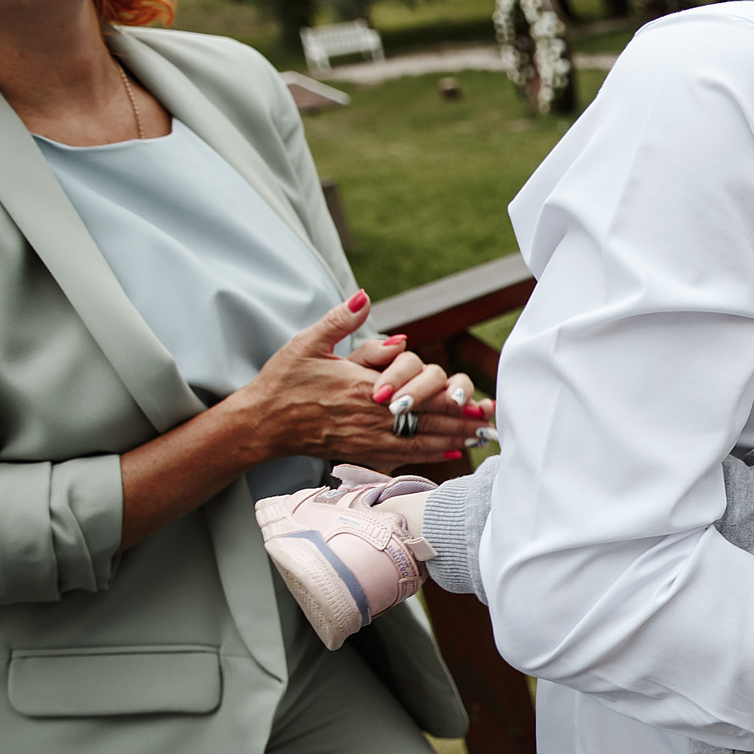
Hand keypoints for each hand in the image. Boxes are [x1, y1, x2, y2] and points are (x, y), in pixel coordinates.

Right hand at [230, 294, 478, 465]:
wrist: (261, 422)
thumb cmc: (284, 380)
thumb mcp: (308, 343)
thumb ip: (340, 321)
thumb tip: (364, 296)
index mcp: (363, 387)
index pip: (418, 395)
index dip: (452, 399)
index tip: (478, 400)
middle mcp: (369, 416)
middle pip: (428, 421)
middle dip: (462, 422)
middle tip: (493, 424)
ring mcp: (364, 438)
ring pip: (419, 442)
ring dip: (452, 440)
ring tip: (481, 440)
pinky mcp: (358, 452)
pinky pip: (402, 456)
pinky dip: (429, 455)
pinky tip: (450, 454)